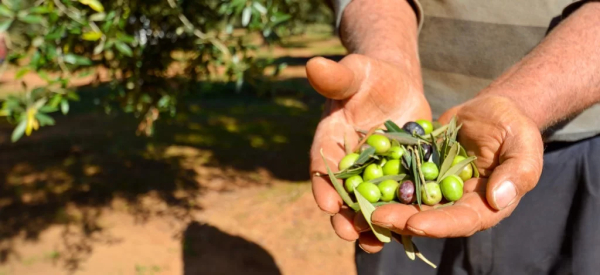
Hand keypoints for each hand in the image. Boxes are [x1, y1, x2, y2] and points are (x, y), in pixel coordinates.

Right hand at [307, 54, 430, 251]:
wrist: (396, 86)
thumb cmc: (369, 77)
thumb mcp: (355, 73)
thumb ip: (336, 77)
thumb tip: (312, 65)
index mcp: (330, 141)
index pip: (322, 165)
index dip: (323, 185)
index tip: (326, 204)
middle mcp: (348, 164)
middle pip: (343, 193)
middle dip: (344, 215)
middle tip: (348, 233)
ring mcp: (373, 173)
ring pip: (369, 203)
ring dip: (371, 224)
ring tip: (376, 243)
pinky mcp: (399, 176)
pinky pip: (398, 199)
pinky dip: (400, 215)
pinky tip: (407, 233)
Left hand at [369, 95, 543, 237]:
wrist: (491, 110)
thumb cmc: (514, 127)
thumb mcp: (523, 143)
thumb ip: (517, 171)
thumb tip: (498, 199)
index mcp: (485, 206)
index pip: (462, 221)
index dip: (438, 224)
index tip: (415, 223)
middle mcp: (457, 204)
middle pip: (429, 217)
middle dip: (401, 219)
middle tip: (375, 217)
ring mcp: (436, 190)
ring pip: (409, 203)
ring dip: (385, 206)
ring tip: (359, 206)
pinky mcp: (420, 173)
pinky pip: (400, 180)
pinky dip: (381, 183)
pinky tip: (359, 182)